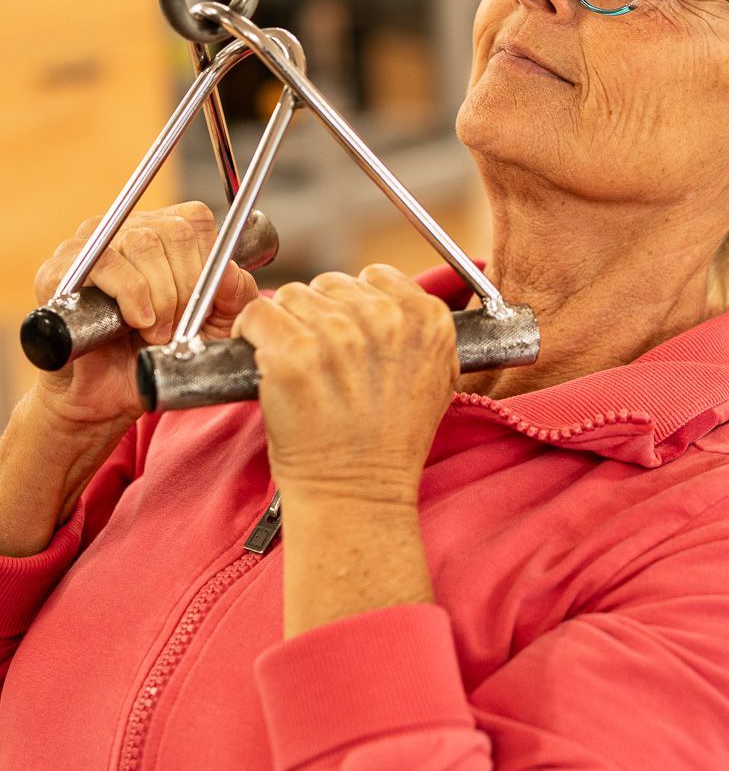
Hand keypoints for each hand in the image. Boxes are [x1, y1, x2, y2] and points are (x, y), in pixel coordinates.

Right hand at [32, 200, 259, 433]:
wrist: (110, 397)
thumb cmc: (157, 356)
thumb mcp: (215, 327)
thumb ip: (234, 296)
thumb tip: (231, 271)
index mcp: (162, 233)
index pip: (196, 220)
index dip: (208, 262)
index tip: (203, 303)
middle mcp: (125, 230)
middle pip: (174, 231)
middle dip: (186, 285)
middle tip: (178, 323)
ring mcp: (89, 245)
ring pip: (143, 243)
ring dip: (160, 295)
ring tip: (155, 330)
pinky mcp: (60, 269)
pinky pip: (105, 262)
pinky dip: (131, 294)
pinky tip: (136, 321)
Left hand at [230, 265, 459, 503]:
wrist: (357, 493)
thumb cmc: (388, 444)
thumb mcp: (434, 379)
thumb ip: (417, 330)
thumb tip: (388, 299)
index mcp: (427, 320)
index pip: (375, 277)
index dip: (354, 306)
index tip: (348, 334)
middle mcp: (385, 320)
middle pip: (329, 284)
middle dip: (319, 315)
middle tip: (320, 359)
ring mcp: (337, 336)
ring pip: (291, 296)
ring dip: (286, 326)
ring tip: (296, 367)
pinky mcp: (292, 356)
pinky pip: (257, 315)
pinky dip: (252, 334)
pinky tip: (265, 362)